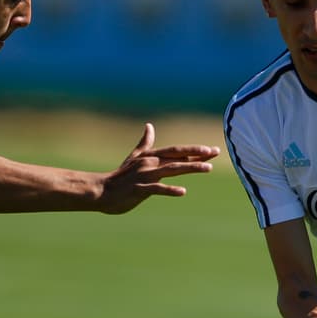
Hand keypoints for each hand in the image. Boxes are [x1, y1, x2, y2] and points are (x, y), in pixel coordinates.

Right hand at [97, 124, 219, 213]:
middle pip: (178, 157)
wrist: (101, 190)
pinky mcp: (139, 189)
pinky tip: (182, 192)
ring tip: (207, 168)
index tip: (212, 149)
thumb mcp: (134, 157)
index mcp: (151, 157)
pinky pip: (157, 189)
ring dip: (190, 167)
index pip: (177, 150)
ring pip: (172, 170)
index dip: (195, 149)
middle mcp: (151, 163)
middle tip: (215, 153)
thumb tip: (149, 126)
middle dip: (198, 155)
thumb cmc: (120, 176)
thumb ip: (145, 143)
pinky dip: (169, 190)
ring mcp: (145, 176)